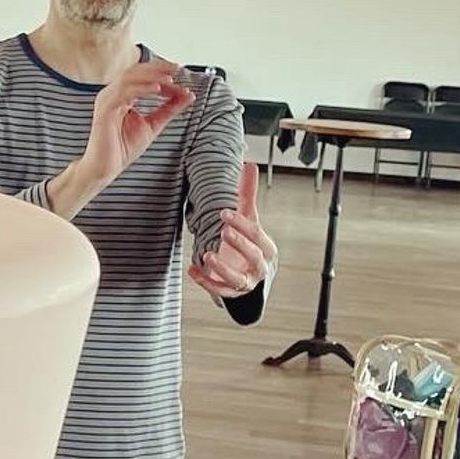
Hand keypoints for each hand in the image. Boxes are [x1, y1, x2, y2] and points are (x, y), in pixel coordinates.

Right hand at [81, 59, 195, 187]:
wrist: (106, 168)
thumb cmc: (123, 148)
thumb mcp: (153, 124)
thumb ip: (169, 109)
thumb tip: (188, 95)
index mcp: (120, 95)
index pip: (141, 75)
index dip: (161, 72)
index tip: (181, 74)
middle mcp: (111, 94)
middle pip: (135, 71)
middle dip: (158, 68)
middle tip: (178, 68)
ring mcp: (106, 100)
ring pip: (129, 78)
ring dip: (152, 77)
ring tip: (170, 80)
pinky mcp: (105, 110)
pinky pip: (124, 93)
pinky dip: (142, 88)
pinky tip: (157, 89)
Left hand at [188, 162, 276, 299]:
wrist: (253, 278)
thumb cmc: (250, 244)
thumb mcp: (250, 219)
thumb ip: (247, 193)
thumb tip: (248, 164)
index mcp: (267, 247)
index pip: (258, 234)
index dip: (242, 223)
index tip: (224, 213)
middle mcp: (260, 267)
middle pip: (254, 257)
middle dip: (239, 244)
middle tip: (223, 230)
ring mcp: (246, 282)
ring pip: (238, 279)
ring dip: (222, 269)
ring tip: (207, 256)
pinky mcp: (231, 293)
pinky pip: (220, 291)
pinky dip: (206, 282)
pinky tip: (192, 269)